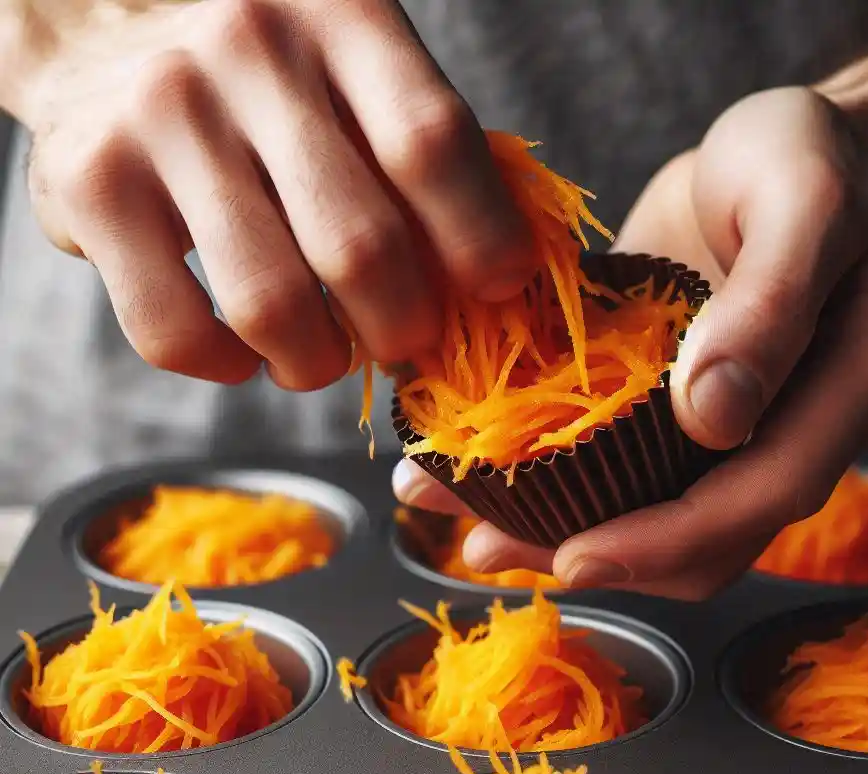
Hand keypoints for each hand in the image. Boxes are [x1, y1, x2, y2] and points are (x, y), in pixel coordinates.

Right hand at [21, 0, 534, 389]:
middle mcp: (248, 51)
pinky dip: (228, 367)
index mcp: (342, 15)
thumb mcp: (359, 76)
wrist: (107, 29)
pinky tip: (244, 348)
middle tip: (402, 338)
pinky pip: (177, 333)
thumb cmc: (274, 82)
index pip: (431, 144)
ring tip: (320, 354)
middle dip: (402, 328)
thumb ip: (424, 161)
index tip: (497, 291)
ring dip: (316, 362)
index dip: (481, 239)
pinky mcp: (92, 183)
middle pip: (360, 247)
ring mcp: (161, 114)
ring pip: (272, 306)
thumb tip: (492, 289)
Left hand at [393, 87, 867, 598]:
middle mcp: (812, 428)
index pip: (773, 488)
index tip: (579, 558)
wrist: (781, 149)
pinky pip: (643, 477)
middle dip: (610, 555)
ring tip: (479, 529)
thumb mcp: (801, 193)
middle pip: (719, 534)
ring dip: (580, 535)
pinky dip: (575, 488)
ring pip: (676, 522)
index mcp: (863, 379)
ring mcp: (754, 431)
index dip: (676, 537)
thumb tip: (713, 417)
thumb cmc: (802, 151)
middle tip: (489, 547)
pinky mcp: (697, 421)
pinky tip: (500, 480)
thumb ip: (769, 302)